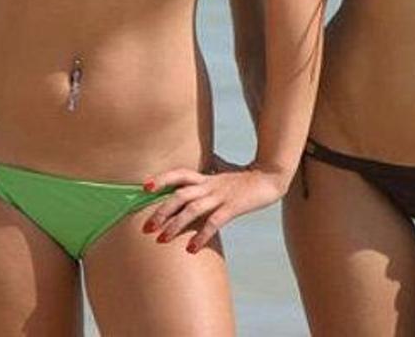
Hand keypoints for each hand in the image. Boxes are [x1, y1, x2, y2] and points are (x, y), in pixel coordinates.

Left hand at [141, 157, 288, 252]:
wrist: (270, 178)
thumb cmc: (246, 178)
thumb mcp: (225, 173)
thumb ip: (212, 170)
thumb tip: (205, 165)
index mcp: (207, 177)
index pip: (179, 173)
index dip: (162, 178)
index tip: (144, 188)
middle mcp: (210, 184)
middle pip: (180, 194)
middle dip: (162, 210)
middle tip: (146, 227)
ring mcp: (221, 195)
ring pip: (193, 208)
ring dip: (175, 224)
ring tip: (162, 240)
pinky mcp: (233, 207)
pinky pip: (214, 221)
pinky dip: (201, 235)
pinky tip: (191, 248)